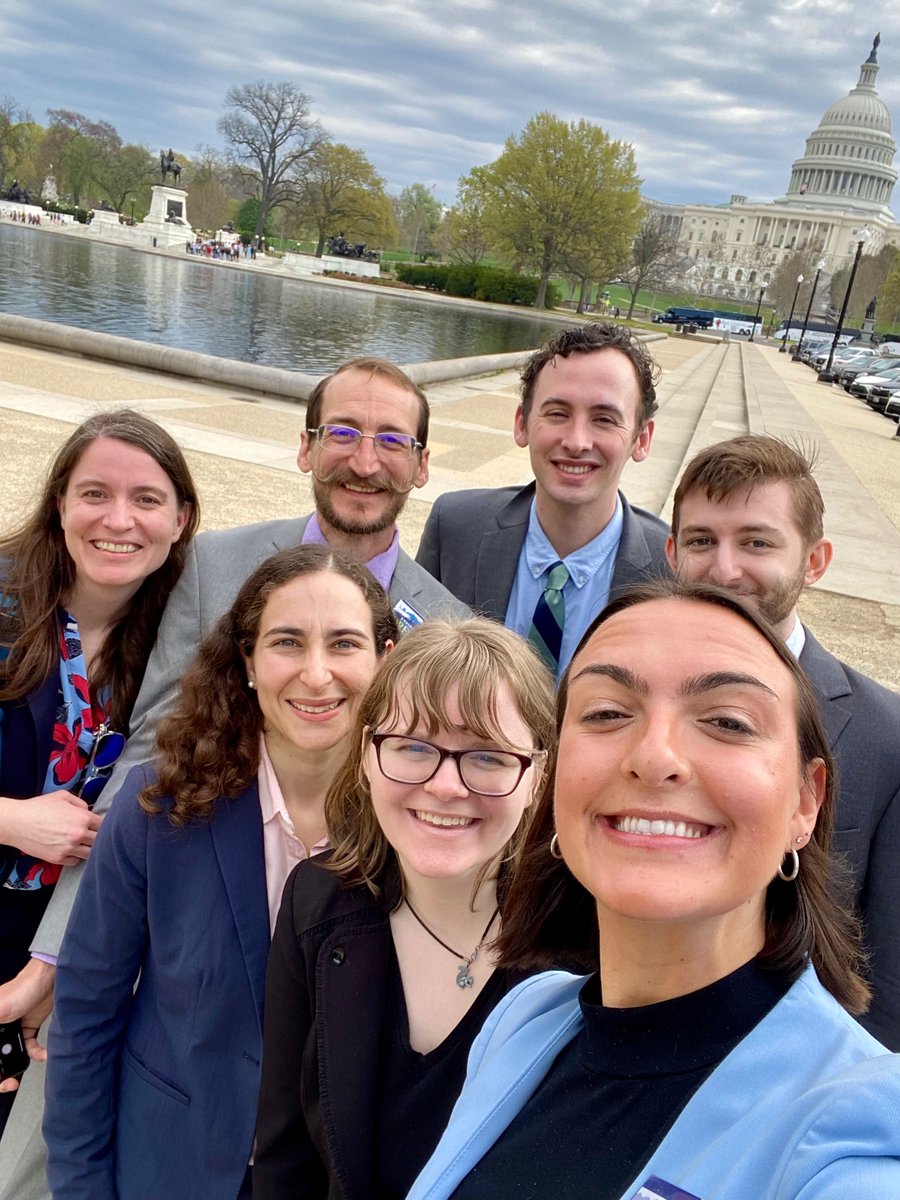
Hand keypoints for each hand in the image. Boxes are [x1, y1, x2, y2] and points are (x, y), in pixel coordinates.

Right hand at [0, 791, 103, 864]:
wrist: (17, 822)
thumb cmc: (39, 807)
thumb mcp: (62, 796)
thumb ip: (80, 803)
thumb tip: (88, 811)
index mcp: (82, 818)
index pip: (104, 825)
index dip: (103, 824)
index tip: (99, 825)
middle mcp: (78, 835)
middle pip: (100, 840)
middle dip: (98, 837)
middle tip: (93, 835)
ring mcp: (68, 849)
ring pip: (90, 854)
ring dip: (88, 848)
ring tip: (84, 844)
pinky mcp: (58, 859)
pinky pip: (75, 861)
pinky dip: (76, 857)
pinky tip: (72, 850)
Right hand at [0, 959, 54, 1092]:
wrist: (50, 979)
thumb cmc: (21, 989)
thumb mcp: (0, 1010)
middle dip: (1, 1073)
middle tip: (9, 1083)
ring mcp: (13, 1029)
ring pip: (11, 1056)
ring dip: (17, 1064)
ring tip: (21, 1073)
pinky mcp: (28, 1029)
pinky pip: (29, 1048)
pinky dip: (35, 1054)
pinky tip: (42, 1055)